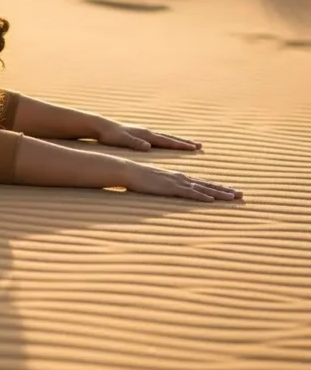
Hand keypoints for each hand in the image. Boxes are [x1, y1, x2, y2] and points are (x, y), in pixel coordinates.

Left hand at [95, 120, 201, 151]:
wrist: (100, 126)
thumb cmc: (110, 135)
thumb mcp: (121, 140)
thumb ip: (134, 143)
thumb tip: (148, 146)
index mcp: (145, 135)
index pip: (167, 141)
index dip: (181, 145)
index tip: (194, 148)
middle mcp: (147, 132)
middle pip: (170, 138)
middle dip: (185, 142)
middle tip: (200, 145)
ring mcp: (144, 132)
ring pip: (165, 137)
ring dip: (178, 141)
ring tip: (189, 144)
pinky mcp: (140, 134)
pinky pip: (159, 138)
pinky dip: (168, 141)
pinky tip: (169, 143)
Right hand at [122, 162, 241, 201]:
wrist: (128, 170)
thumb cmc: (137, 177)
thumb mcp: (154, 182)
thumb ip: (162, 186)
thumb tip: (166, 191)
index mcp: (178, 177)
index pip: (201, 183)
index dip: (216, 187)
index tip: (229, 190)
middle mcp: (181, 178)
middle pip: (207, 185)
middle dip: (225, 190)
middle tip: (241, 194)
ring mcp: (176, 183)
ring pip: (203, 189)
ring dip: (219, 193)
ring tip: (234, 197)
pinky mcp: (170, 188)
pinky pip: (189, 193)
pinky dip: (201, 196)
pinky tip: (211, 200)